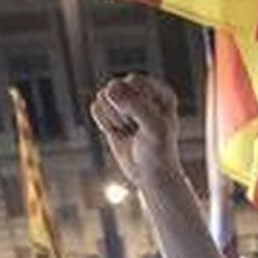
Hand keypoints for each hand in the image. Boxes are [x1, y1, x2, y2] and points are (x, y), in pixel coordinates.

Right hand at [90, 75, 181, 190]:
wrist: (150, 176)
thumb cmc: (158, 152)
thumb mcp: (154, 129)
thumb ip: (136, 106)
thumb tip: (108, 90)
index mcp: (162, 92)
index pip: (134, 81)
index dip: (134, 103)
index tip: (146, 122)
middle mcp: (144, 92)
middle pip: (115, 86)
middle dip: (121, 112)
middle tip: (136, 129)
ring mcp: (126, 101)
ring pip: (103, 96)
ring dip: (114, 119)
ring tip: (130, 132)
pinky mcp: (111, 112)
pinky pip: (95, 107)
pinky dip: (104, 123)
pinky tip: (119, 133)